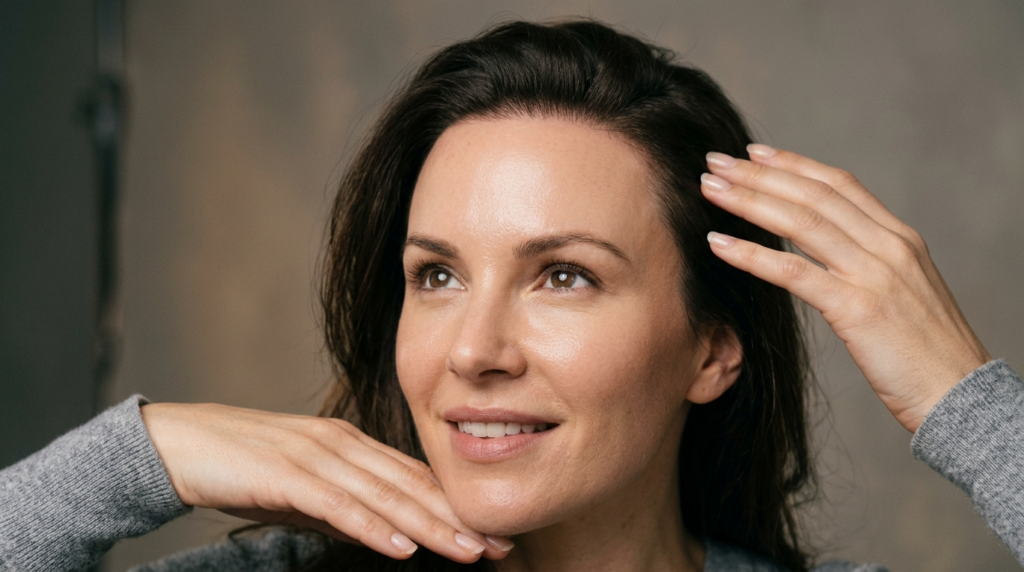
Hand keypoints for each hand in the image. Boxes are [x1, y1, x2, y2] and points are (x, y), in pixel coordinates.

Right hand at [141, 402, 512, 561]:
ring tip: (468, 551)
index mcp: (350, 444)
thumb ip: (345, 508)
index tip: (493, 533)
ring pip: (385, 495)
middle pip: (411, 486)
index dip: (456, 506)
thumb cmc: (243, 467)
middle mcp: (342, 444)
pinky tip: (402, 548)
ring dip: (430, 525)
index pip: (414, 479)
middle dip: (459, 518)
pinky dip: (373, 526)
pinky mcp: (287, 473)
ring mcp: (316, 455)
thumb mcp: (304, 492)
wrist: (179, 444)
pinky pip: (339, 504)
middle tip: (502, 545)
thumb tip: (387, 534)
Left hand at [700, 144, 990, 432]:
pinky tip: (718, 244)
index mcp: (900, 238)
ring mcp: (874, 274)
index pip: (840, 185)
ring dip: (748, 200)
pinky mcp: (857, 307)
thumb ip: (869, 265)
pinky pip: (793, 271)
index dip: (794, 164)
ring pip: (800, 222)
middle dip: (759, 174)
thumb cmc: (925, 355)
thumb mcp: (902, 294)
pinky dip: (751, 254)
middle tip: (715, 161)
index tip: (754, 153)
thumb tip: (830, 253)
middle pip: (813, 194)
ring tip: (708, 189)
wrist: (961, 398)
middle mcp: (889, 246)